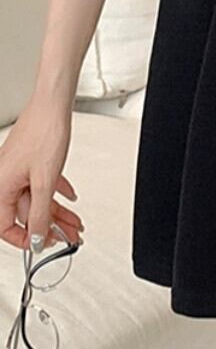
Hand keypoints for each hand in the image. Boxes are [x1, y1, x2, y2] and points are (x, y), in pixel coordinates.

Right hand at [0, 93, 83, 250]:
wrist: (53, 105)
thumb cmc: (45, 133)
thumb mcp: (45, 182)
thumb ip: (41, 213)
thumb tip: (38, 238)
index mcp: (0, 186)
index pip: (5, 226)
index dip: (26, 238)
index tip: (45, 243)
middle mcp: (4, 179)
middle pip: (25, 214)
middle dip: (51, 226)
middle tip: (71, 236)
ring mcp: (17, 171)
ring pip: (36, 200)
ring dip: (57, 212)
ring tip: (76, 223)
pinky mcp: (28, 162)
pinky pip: (40, 185)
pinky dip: (56, 193)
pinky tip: (70, 197)